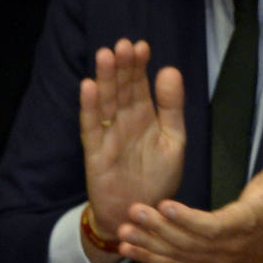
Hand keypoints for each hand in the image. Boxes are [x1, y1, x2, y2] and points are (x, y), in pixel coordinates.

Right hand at [80, 39, 185, 262]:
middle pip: (120, 89)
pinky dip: (88, 109)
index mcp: (145, 117)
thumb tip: (170, 70)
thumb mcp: (173, 142)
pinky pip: (90, 128)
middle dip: (121, 68)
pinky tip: (88, 87)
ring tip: (105, 56)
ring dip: (104, 80)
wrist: (140, 217)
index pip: (140, 85)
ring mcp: (108, 137)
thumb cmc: (158, 181)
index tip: (142, 47)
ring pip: (105, 103)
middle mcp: (124, 123)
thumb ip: (172, 109)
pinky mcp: (95, 154)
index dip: (139, 66)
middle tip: (123, 45)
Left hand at [117, 131, 262, 262]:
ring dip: (147, 243)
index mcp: (239, 226)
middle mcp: (220, 249)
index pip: (210, 226)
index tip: (164, 204)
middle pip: (185, 241)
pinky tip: (125, 247)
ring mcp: (206, 261)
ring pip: (174, 254)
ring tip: (122, 230)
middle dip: (158, 228)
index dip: (187, 219)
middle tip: (133, 211)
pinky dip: (147, 257)